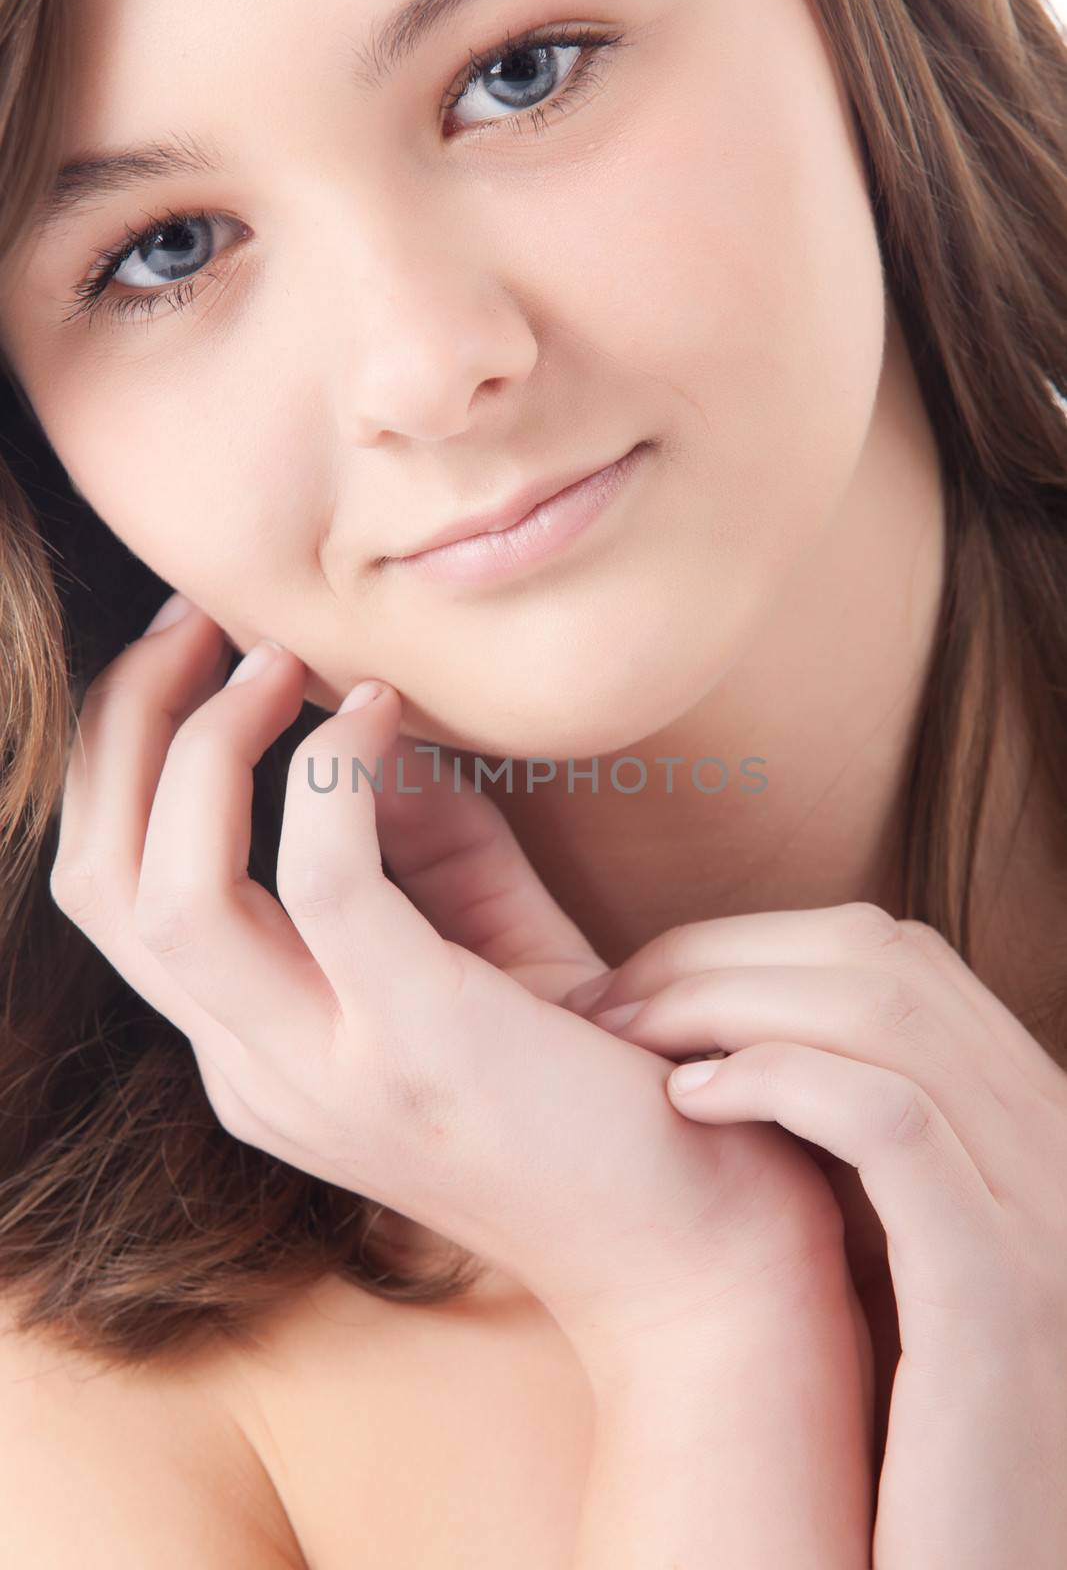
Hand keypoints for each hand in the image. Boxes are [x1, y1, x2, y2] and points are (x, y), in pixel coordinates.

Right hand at [50, 598, 853, 1373]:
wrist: (686, 1235)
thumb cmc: (587, 1079)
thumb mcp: (479, 940)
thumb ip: (411, 837)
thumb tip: (359, 708)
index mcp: (252, 1052)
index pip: (117, 895)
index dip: (125, 757)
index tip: (191, 653)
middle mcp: (256, 1074)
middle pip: (106, 884)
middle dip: (127, 728)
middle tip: (199, 624)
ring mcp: (324, 1075)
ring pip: (173, 890)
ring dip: (206, 746)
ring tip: (275, 661)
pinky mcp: (416, 1049)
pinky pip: (325, 880)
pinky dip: (334, 775)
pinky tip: (385, 712)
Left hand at [573, 904, 1066, 1565]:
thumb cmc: (897, 1437)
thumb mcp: (888, 1253)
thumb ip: (849, 1145)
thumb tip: (724, 1040)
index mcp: (1030, 1123)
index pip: (892, 957)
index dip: (749, 946)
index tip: (640, 990)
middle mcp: (1057, 1146)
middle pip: (880, 961)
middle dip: (718, 957)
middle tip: (605, 1007)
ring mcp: (1043, 1219)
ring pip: (882, 1015)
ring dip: (721, 1001)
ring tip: (620, 1041)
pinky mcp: (1002, 1299)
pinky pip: (894, 1125)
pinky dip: (782, 1078)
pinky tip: (686, 1097)